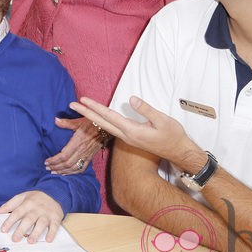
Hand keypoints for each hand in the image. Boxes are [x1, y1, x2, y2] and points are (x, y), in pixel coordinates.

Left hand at [0, 191, 63, 242]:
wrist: (54, 192)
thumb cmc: (35, 197)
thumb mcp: (21, 197)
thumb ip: (8, 205)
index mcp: (27, 203)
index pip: (17, 212)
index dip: (9, 221)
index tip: (3, 230)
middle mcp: (37, 208)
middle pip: (28, 219)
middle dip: (21, 229)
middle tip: (15, 239)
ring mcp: (47, 213)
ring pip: (41, 223)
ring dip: (36, 232)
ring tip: (30, 241)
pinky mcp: (56, 217)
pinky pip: (54, 225)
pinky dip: (52, 233)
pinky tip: (48, 240)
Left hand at [45, 118, 104, 174]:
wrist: (106, 128)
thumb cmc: (91, 123)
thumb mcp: (78, 121)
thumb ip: (66, 123)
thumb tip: (55, 120)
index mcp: (77, 142)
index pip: (64, 156)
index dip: (54, 160)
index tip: (46, 161)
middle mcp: (82, 151)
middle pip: (67, 164)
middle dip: (56, 167)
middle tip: (47, 168)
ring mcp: (86, 156)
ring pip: (73, 168)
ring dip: (63, 172)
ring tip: (54, 172)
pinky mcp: (90, 158)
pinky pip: (81, 169)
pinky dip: (73, 173)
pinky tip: (66, 173)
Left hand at [70, 96, 204, 171]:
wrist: (179, 152)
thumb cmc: (173, 136)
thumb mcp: (163, 120)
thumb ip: (146, 109)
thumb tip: (131, 99)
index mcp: (132, 131)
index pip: (109, 116)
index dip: (95, 107)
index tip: (83, 100)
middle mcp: (126, 136)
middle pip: (102, 122)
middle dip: (86, 113)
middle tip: (72, 105)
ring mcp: (128, 138)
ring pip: (105, 126)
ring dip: (92, 117)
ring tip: (81, 109)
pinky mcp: (131, 138)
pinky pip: (112, 129)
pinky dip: (102, 122)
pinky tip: (98, 118)